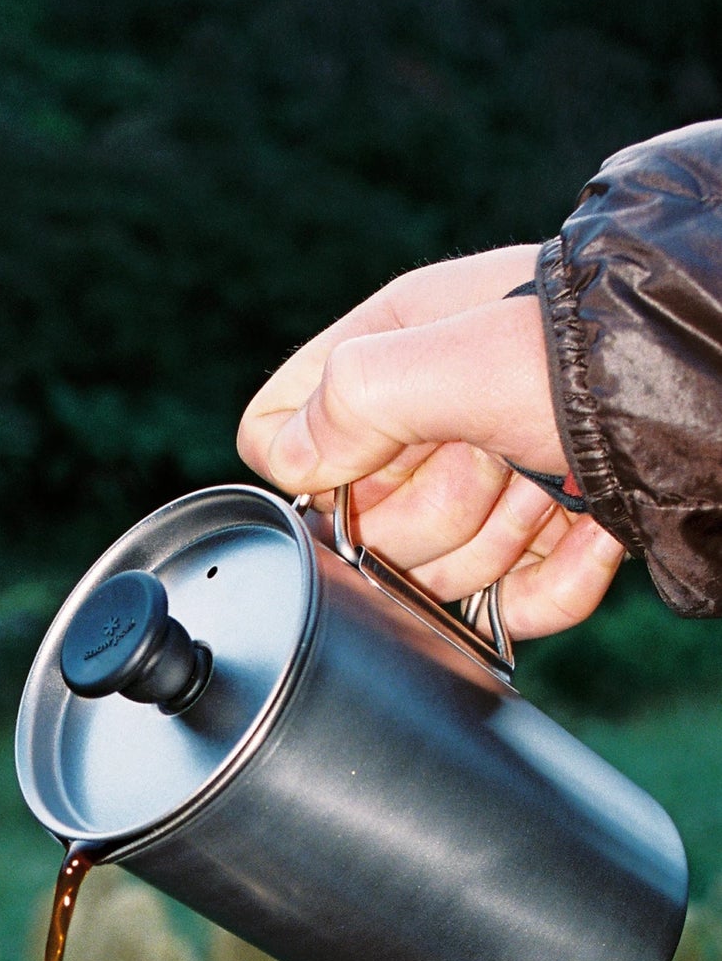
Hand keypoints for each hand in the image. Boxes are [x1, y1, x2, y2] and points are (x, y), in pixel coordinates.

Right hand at [236, 245, 624, 638]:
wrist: (710, 387)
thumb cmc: (586, 352)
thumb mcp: (450, 356)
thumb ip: (347, 401)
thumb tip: (292, 464)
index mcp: (388, 354)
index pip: (281, 437)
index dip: (320, 474)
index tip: (381, 459)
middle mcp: (430, 423)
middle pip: (364, 530)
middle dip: (434, 513)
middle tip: (490, 459)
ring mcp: (488, 487)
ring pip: (438, 575)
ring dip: (501, 540)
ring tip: (547, 485)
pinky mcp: (544, 541)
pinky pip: (513, 609)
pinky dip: (553, 587)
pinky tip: (586, 533)